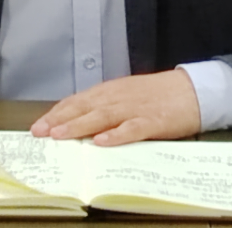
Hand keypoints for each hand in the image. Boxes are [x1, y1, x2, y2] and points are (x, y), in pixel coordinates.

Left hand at [30, 70, 200, 146]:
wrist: (192, 90)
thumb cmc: (158, 95)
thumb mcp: (127, 95)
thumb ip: (105, 106)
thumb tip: (79, 122)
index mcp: (111, 91)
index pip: (78, 101)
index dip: (57, 113)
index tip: (39, 125)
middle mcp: (118, 97)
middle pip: (85, 108)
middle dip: (60, 120)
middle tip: (40, 132)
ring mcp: (135, 108)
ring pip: (102, 116)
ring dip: (79, 125)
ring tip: (61, 135)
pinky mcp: (153, 121)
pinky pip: (132, 128)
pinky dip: (116, 135)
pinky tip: (102, 142)